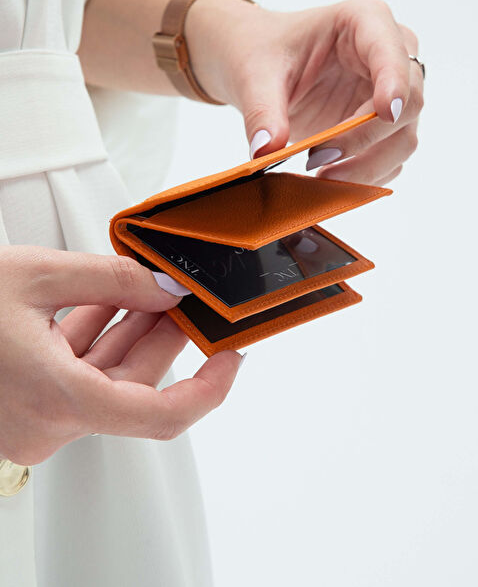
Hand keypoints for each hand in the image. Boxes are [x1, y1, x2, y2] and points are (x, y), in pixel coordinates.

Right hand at [0, 246, 241, 464]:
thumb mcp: (37, 276)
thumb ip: (111, 279)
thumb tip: (164, 288)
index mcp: (55, 400)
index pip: (159, 415)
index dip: (208, 388)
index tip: (230, 358)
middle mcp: (46, 424)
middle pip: (134, 383)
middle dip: (163, 334)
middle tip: (185, 298)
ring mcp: (34, 419)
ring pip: (105, 377)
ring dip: (130, 330)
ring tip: (150, 289)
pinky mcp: (25, 407)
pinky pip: (77, 376)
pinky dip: (96, 338)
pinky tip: (110, 301)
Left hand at [186, 0, 423, 184]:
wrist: (262, 68)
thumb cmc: (264, 53)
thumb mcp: (254, 75)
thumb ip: (261, 111)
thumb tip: (266, 151)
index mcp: (365, 22)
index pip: (393, 53)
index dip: (395, 84)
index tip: (386, 113)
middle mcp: (391, 54)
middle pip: (409, 103)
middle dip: (366, 137)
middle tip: (317, 157)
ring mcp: (394, 93)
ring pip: (404, 138)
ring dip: (367, 165)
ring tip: (319, 175)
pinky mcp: (385, 128)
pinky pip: (391, 159)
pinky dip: (365, 176)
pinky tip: (331, 179)